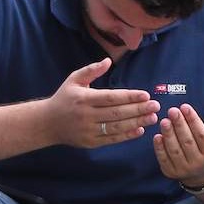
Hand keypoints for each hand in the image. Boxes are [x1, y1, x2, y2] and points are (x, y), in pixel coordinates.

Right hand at [45, 58, 159, 147]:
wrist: (47, 123)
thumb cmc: (64, 98)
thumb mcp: (74, 80)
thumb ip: (91, 70)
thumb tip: (107, 60)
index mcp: (83, 98)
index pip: (110, 97)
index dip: (129, 96)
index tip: (146, 94)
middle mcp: (86, 115)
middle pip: (116, 113)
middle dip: (138, 109)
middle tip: (155, 106)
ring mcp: (88, 130)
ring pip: (116, 127)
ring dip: (136, 122)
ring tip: (152, 118)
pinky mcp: (90, 142)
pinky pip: (111, 139)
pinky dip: (126, 135)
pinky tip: (140, 130)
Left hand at [153, 105, 203, 186]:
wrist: (200, 174)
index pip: (201, 134)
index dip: (193, 120)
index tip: (185, 107)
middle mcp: (198, 163)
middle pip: (187, 141)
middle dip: (179, 125)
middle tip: (172, 110)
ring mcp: (184, 169)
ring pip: (175, 150)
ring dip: (168, 135)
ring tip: (164, 121)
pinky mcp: (171, 173)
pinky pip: (164, 159)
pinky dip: (160, 148)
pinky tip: (157, 136)